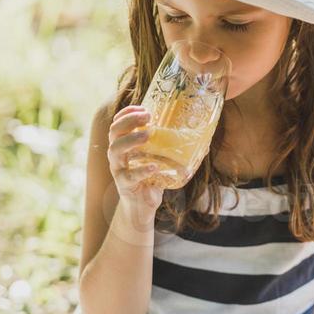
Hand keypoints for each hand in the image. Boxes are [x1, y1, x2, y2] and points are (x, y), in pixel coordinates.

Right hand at [108, 105, 166, 219]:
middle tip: (147, 117)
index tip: (143, 107)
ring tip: (147, 135)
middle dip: (129, 121)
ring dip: (131, 140)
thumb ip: (170, 147)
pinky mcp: (124, 185)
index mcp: (123, 145)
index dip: (127, 113)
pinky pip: (130, 175)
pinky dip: (142, 170)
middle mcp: (117, 155)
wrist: (142, 206)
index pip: (118, 123)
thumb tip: (200, 136)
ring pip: (115, 150)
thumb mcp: (160, 159)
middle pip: (114, 132)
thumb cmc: (151, 179)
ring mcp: (118, 169)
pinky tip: (155, 166)